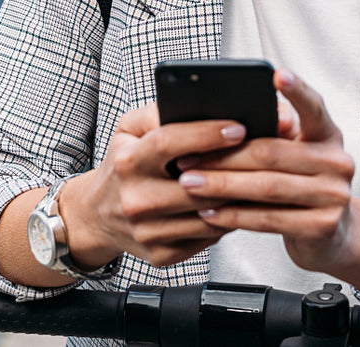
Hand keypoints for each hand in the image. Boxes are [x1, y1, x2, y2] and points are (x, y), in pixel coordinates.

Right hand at [59, 103, 242, 269]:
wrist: (96, 215)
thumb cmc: (121, 165)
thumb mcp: (128, 129)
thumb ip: (157, 112)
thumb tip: (194, 103)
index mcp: (127, 163)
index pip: (169, 143)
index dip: (206, 134)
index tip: (238, 127)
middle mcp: (135, 200)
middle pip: (196, 185)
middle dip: (234, 168)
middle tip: (263, 153)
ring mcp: (148, 232)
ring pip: (208, 215)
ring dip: (237, 197)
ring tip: (257, 177)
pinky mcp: (161, 255)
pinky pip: (207, 238)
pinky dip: (226, 220)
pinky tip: (236, 203)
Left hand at [174, 68, 356, 273]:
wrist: (331, 234)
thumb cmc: (300, 184)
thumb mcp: (294, 152)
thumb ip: (273, 132)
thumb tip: (233, 120)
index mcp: (328, 135)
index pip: (314, 106)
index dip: (297, 90)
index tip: (276, 74)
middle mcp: (337, 162)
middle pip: (272, 153)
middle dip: (224, 155)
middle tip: (186, 157)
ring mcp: (333, 196)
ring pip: (266, 187)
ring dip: (221, 185)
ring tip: (189, 184)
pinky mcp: (322, 227)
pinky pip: (268, 218)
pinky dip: (233, 214)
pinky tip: (208, 212)